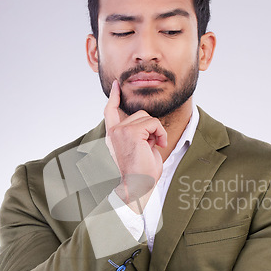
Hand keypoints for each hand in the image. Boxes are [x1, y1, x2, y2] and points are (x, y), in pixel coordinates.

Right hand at [104, 80, 166, 211]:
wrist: (138, 186)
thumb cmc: (142, 174)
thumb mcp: (140, 149)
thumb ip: (140, 134)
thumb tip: (149, 126)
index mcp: (113, 136)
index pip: (110, 111)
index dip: (114, 97)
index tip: (115, 85)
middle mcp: (113, 132)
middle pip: (138, 114)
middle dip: (151, 127)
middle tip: (153, 144)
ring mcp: (120, 131)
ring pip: (146, 117)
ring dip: (156, 131)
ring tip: (155, 146)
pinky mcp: (131, 133)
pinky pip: (153, 123)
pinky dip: (160, 133)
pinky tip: (158, 145)